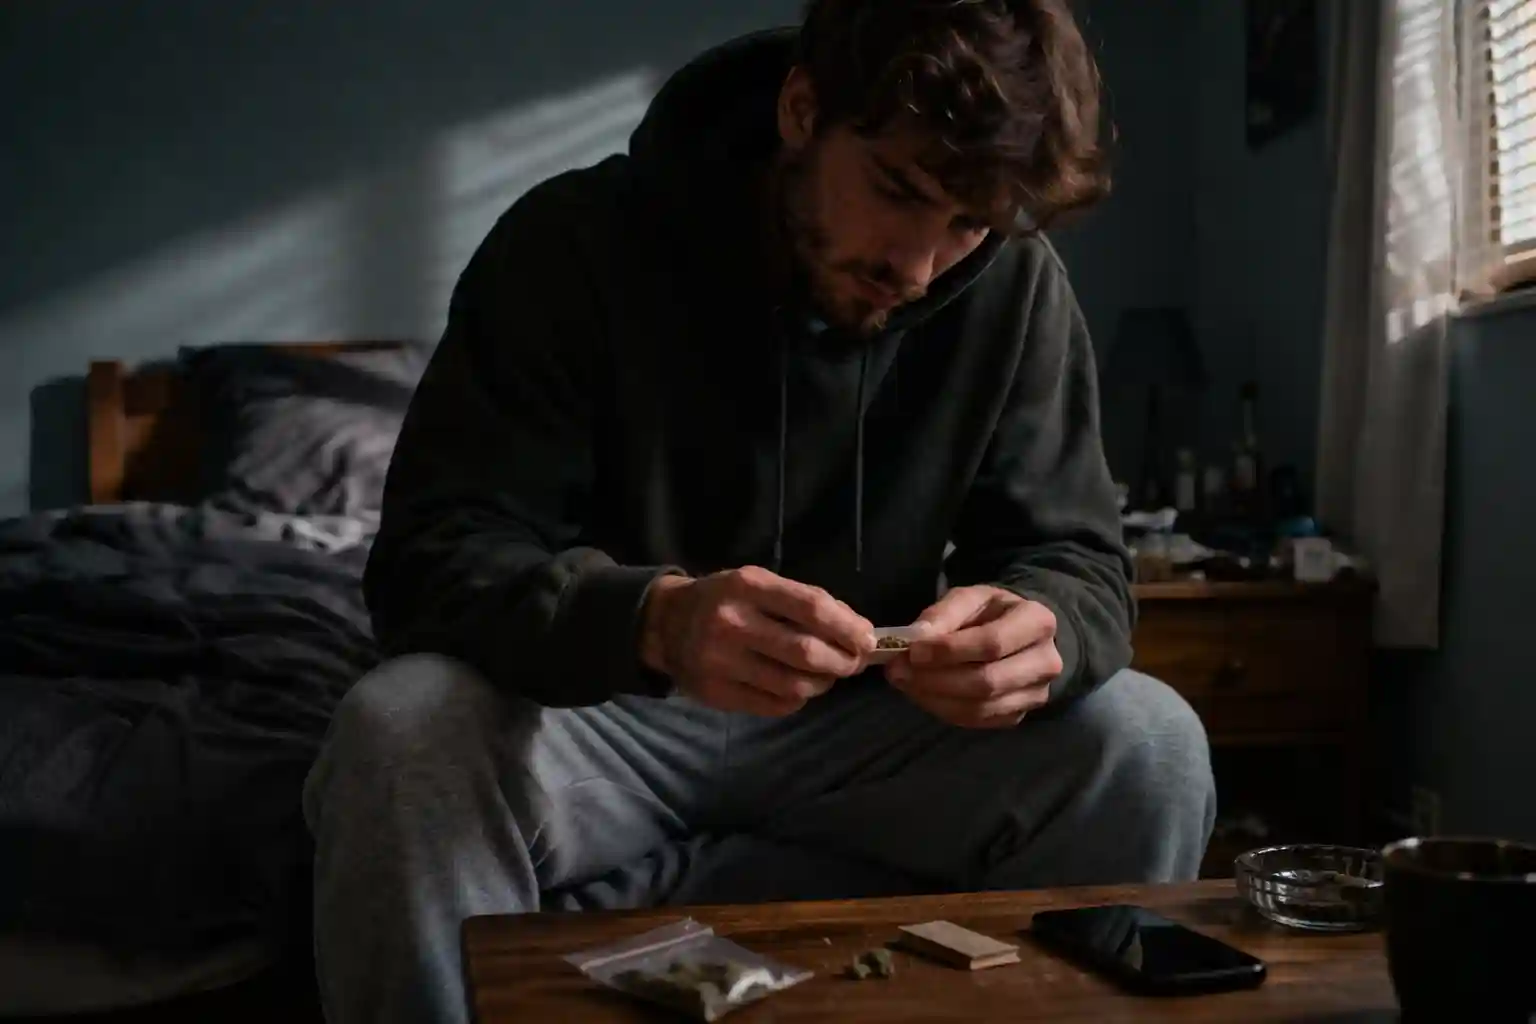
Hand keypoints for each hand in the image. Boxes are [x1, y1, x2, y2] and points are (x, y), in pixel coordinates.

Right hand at [639, 566, 875, 715]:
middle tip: (853, 663)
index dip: (848, 627)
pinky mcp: (716, 693)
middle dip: (842, 662)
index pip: (811, 608)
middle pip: (806, 653)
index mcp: (748, 586)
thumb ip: (803, 602)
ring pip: (793, 686)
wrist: (667, 624)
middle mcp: (732, 623)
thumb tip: (857, 630)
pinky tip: (795, 688)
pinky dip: (796, 700)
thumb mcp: (758, 583)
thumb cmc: (726, 599)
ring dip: (822, 684)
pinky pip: (774, 706)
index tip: (868, 640)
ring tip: (825, 676)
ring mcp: (721, 662)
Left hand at [886, 585, 1061, 727]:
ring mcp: (1035, 694)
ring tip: (905, 681)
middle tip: (898, 671)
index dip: (950, 650)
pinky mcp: (1018, 715)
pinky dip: (944, 710)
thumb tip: (916, 637)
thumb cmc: (993, 612)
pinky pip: (977, 721)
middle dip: (936, 679)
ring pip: (980, 707)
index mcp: (1037, 622)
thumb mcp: (970, 598)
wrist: (1020, 635)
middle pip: (987, 681)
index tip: (913, 651)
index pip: (992, 643)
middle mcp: (1045, 662)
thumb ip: (944, 614)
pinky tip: (923, 693)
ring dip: (934, 698)